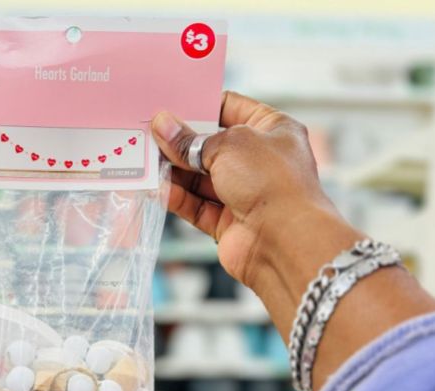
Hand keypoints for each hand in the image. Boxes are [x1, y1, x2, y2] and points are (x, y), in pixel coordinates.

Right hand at [151, 91, 351, 290]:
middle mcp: (260, 160)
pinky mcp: (228, 221)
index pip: (231, 108)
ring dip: (174, 170)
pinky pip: (197, 205)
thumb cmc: (272, 183)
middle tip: (150, 133)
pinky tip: (159, 189)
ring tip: (147, 160)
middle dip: (180, 141)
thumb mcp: (228, 146)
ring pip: (200, 177)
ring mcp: (245, 192)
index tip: (170, 106)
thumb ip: (191, 140)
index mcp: (273, 130)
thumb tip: (163, 127)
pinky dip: (178, 197)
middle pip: (210, 145)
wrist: (286, 241)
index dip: (201, 105)